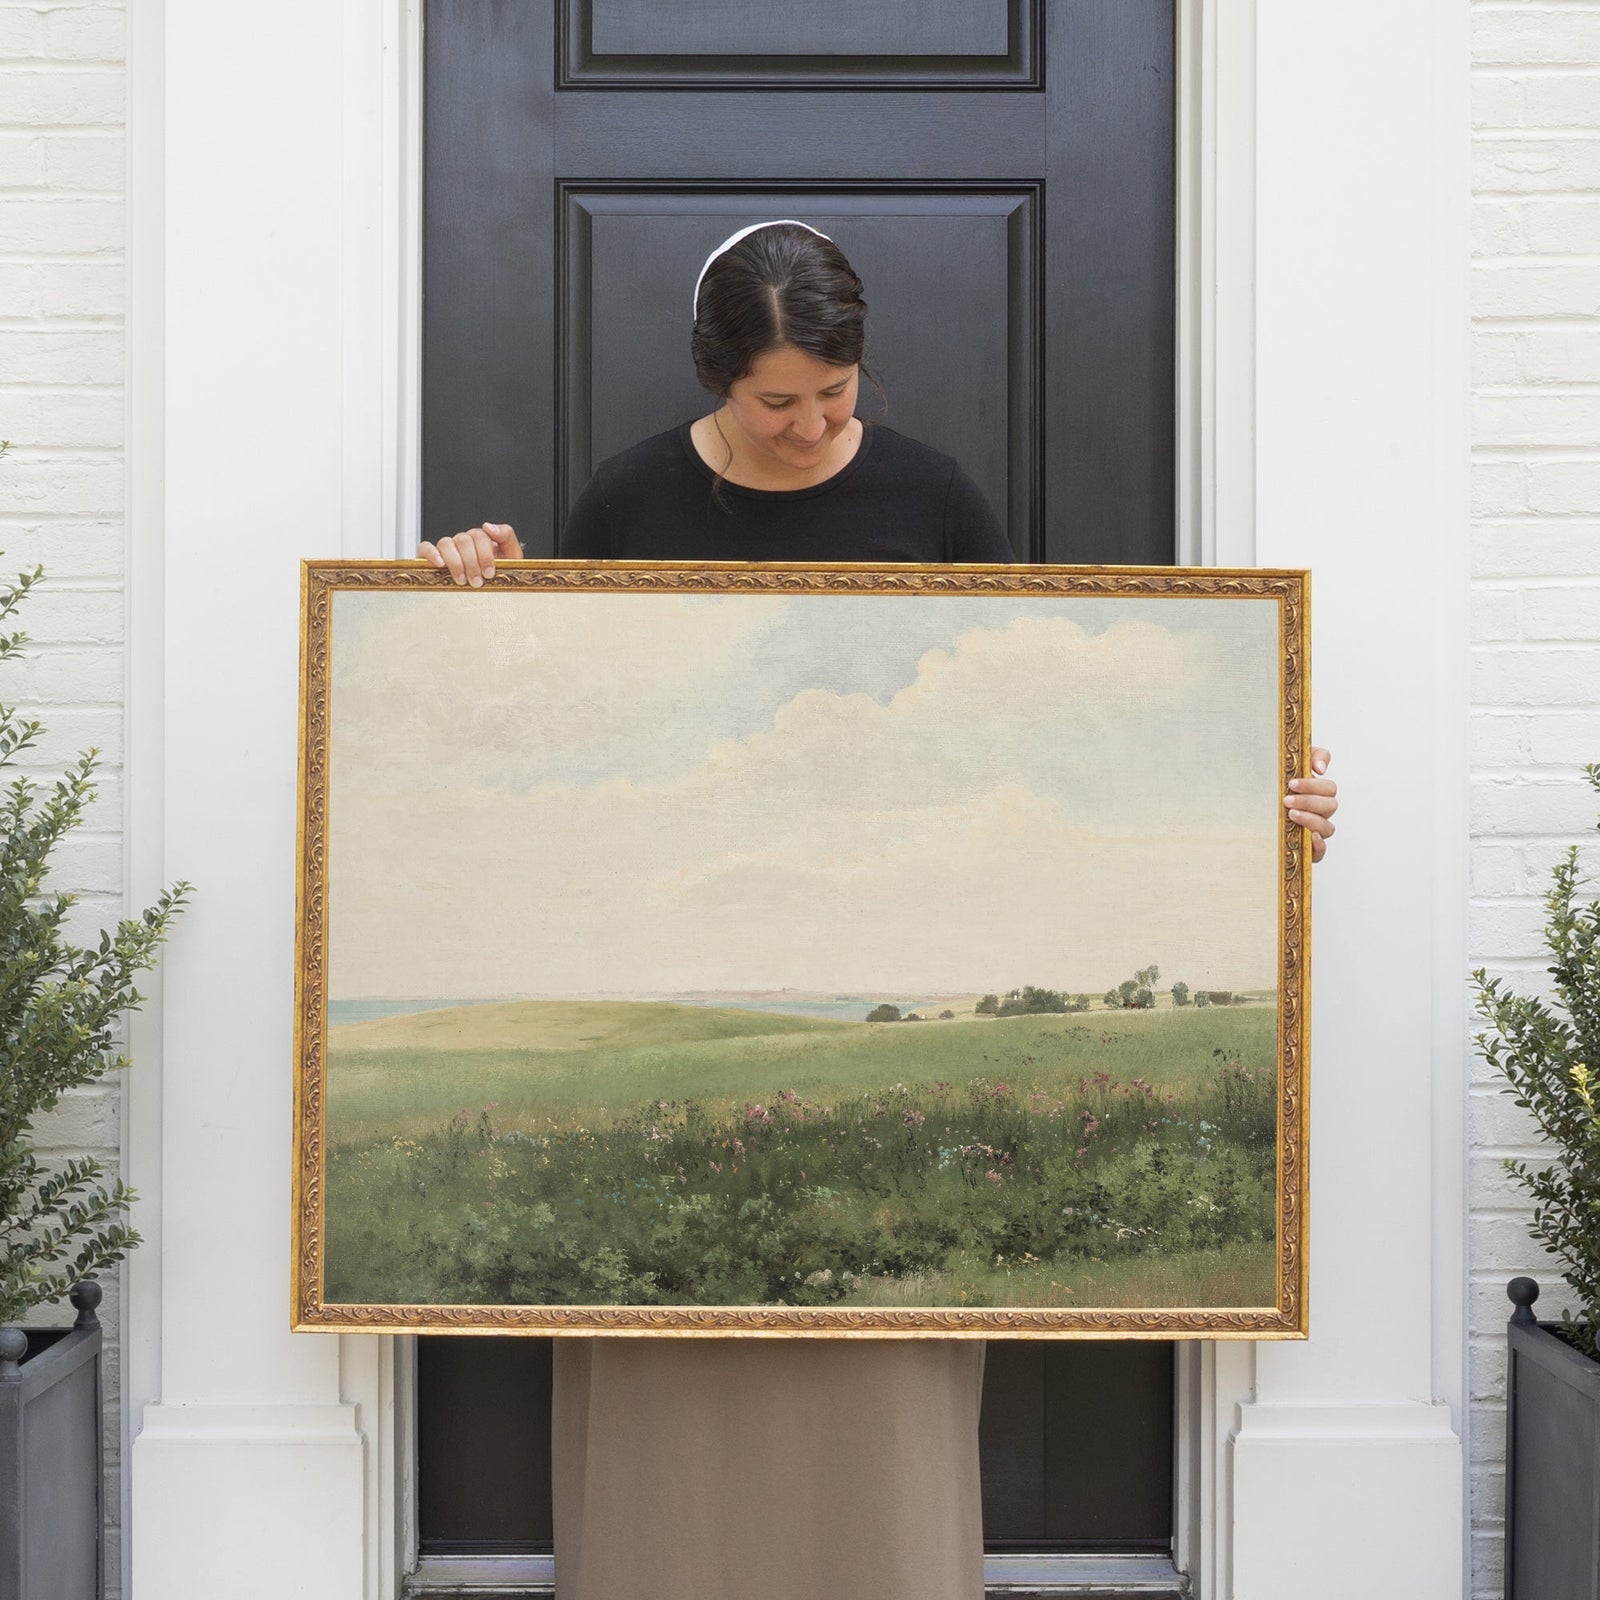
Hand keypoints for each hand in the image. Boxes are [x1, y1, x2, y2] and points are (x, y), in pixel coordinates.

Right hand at [419, 523, 520, 586]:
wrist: (488, 601)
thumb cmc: (498, 580)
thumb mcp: (512, 559)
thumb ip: (506, 537)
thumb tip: (488, 526)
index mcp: (482, 541)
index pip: (480, 535)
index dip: (484, 554)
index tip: (489, 573)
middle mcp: (463, 543)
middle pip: (463, 540)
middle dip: (472, 563)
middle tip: (477, 582)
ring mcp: (447, 549)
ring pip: (446, 543)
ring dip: (455, 562)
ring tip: (461, 581)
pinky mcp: (430, 557)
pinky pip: (425, 547)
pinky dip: (431, 554)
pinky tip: (440, 565)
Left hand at [1286, 747, 1337, 863]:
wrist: (1255, 808)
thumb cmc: (1277, 784)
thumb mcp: (1294, 763)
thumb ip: (1313, 756)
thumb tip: (1320, 768)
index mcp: (1319, 793)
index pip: (1329, 788)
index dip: (1313, 786)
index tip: (1291, 783)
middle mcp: (1321, 812)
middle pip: (1331, 806)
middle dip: (1309, 801)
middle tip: (1286, 799)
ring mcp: (1315, 831)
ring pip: (1327, 828)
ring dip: (1311, 820)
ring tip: (1291, 814)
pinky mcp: (1307, 849)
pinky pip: (1321, 852)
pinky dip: (1319, 846)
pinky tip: (1310, 837)